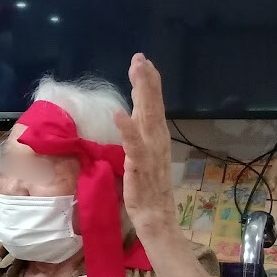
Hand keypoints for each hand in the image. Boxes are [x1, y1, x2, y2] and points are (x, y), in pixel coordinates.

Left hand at [114, 53, 176, 237]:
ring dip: (141, 94)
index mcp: (156, 138)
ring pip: (146, 117)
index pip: (153, 105)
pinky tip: (119, 113)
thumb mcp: (142, 158)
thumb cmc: (147, 191)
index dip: (148, 83)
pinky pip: (133, 145)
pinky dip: (127, 128)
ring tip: (136, 72)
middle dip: (146, 80)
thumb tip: (130, 118)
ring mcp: (150, 153)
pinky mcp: (140, 167)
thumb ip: (138, 138)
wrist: (156, 219)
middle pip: (152, 105)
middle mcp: (157, 141)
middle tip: (140, 58)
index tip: (141, 61)